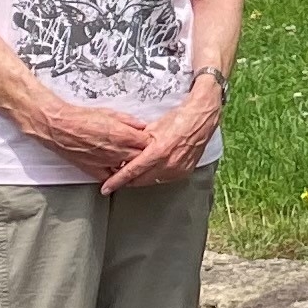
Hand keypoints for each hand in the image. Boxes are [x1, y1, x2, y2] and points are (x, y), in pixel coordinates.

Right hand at [32, 95, 157, 172]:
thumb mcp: (110, 113)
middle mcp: (117, 151)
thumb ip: (129, 121)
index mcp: (123, 135)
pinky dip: (115, 175)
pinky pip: (111, 177)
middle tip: (141, 149)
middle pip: (141, 157)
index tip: (148, 139)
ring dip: (130, 163)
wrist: (60, 128)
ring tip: (129, 158)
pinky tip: (117, 169)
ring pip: (128, 168)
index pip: (147, 142)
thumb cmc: (81, 118)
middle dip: (143, 153)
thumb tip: (142, 125)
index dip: (149, 141)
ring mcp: (107, 162)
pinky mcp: (95, 170)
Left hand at [102, 87, 221, 194]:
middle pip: (140, 180)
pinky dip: (156, 175)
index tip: (106, 188)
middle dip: (128, 180)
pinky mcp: (184, 172)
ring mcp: (178, 170)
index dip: (116, 181)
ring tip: (136, 171)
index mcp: (158, 152)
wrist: (201, 119)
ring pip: (152, 181)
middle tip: (118, 177)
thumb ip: (137, 143)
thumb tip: (124, 152)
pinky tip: (153, 168)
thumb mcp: (152, 128)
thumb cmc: (178, 119)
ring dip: (142, 178)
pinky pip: (165, 179)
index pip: (131, 172)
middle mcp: (168, 165)